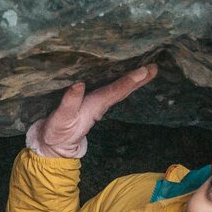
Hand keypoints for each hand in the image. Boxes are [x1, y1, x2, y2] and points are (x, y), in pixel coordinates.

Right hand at [28, 63, 158, 158]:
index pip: (114, 91)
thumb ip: (69, 103)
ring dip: (135, 80)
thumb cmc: (58, 131)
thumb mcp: (61, 118)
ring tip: (150, 69)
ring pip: (120, 90)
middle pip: (123, 90)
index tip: (143, 71)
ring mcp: (99, 103)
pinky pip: (113, 90)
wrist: (56, 144)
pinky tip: (131, 77)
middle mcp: (101, 103)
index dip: (128, 81)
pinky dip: (124, 83)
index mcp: (95, 105)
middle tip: (155, 67)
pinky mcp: (95, 102)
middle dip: (139, 79)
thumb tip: (78, 84)